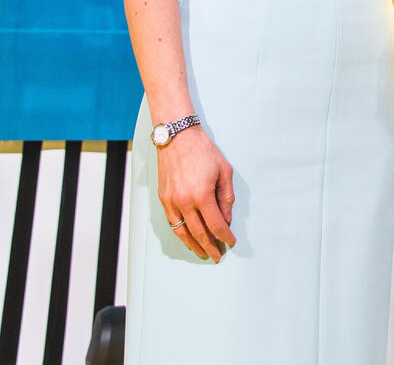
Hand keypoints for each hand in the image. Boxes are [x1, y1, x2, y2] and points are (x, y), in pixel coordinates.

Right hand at [157, 125, 235, 260]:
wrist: (177, 137)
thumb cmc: (203, 151)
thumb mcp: (224, 171)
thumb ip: (226, 197)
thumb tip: (226, 218)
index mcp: (203, 195)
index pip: (216, 225)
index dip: (225, 236)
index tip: (230, 242)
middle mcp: (185, 202)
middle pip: (199, 233)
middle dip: (210, 246)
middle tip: (217, 256)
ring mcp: (171, 202)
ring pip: (182, 232)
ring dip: (193, 245)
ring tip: (202, 252)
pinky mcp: (163, 198)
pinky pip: (172, 223)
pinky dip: (180, 233)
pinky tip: (187, 238)